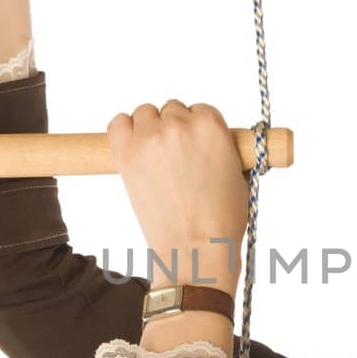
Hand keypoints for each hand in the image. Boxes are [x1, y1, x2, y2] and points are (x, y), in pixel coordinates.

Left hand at [107, 99, 249, 293]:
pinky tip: (134, 148)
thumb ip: (223, 148)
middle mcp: (179, 125)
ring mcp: (150, 138)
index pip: (200, 109)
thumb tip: (211, 141)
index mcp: (212, 125)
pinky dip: (124, 131)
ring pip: (145, 113)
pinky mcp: (127, 154)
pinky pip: (117, 123)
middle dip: (174, 130)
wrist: (196, 248)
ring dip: (149, 129)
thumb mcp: (239, 174)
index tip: (195, 148)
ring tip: (156, 158)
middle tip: (176, 159)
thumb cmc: (222, 220)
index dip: (197, 129)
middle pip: (172, 110)